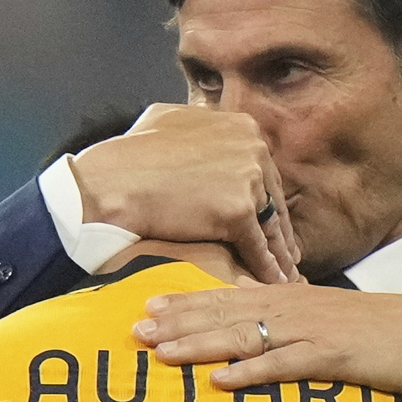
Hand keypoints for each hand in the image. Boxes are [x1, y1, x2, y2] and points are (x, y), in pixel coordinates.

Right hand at [69, 104, 300, 283]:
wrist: (113, 182)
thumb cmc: (131, 152)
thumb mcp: (169, 118)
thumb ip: (197, 121)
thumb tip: (202, 119)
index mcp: (243, 126)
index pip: (264, 170)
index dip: (265, 197)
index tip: (268, 216)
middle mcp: (253, 148)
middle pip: (274, 197)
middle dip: (278, 227)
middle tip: (288, 252)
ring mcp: (248, 179)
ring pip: (270, 224)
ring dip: (279, 253)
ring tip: (286, 273)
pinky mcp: (238, 212)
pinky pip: (257, 246)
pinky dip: (267, 268)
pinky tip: (273, 283)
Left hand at [134, 283, 401, 393]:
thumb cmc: (380, 331)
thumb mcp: (326, 320)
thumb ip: (289, 324)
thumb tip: (254, 336)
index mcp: (290, 298)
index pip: (227, 297)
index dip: (186, 302)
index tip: (148, 307)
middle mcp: (293, 307)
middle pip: (225, 312)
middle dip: (179, 321)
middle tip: (137, 329)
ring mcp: (311, 330)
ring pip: (245, 335)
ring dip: (201, 345)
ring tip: (163, 353)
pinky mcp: (333, 355)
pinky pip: (285, 366)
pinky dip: (252, 373)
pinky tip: (222, 381)